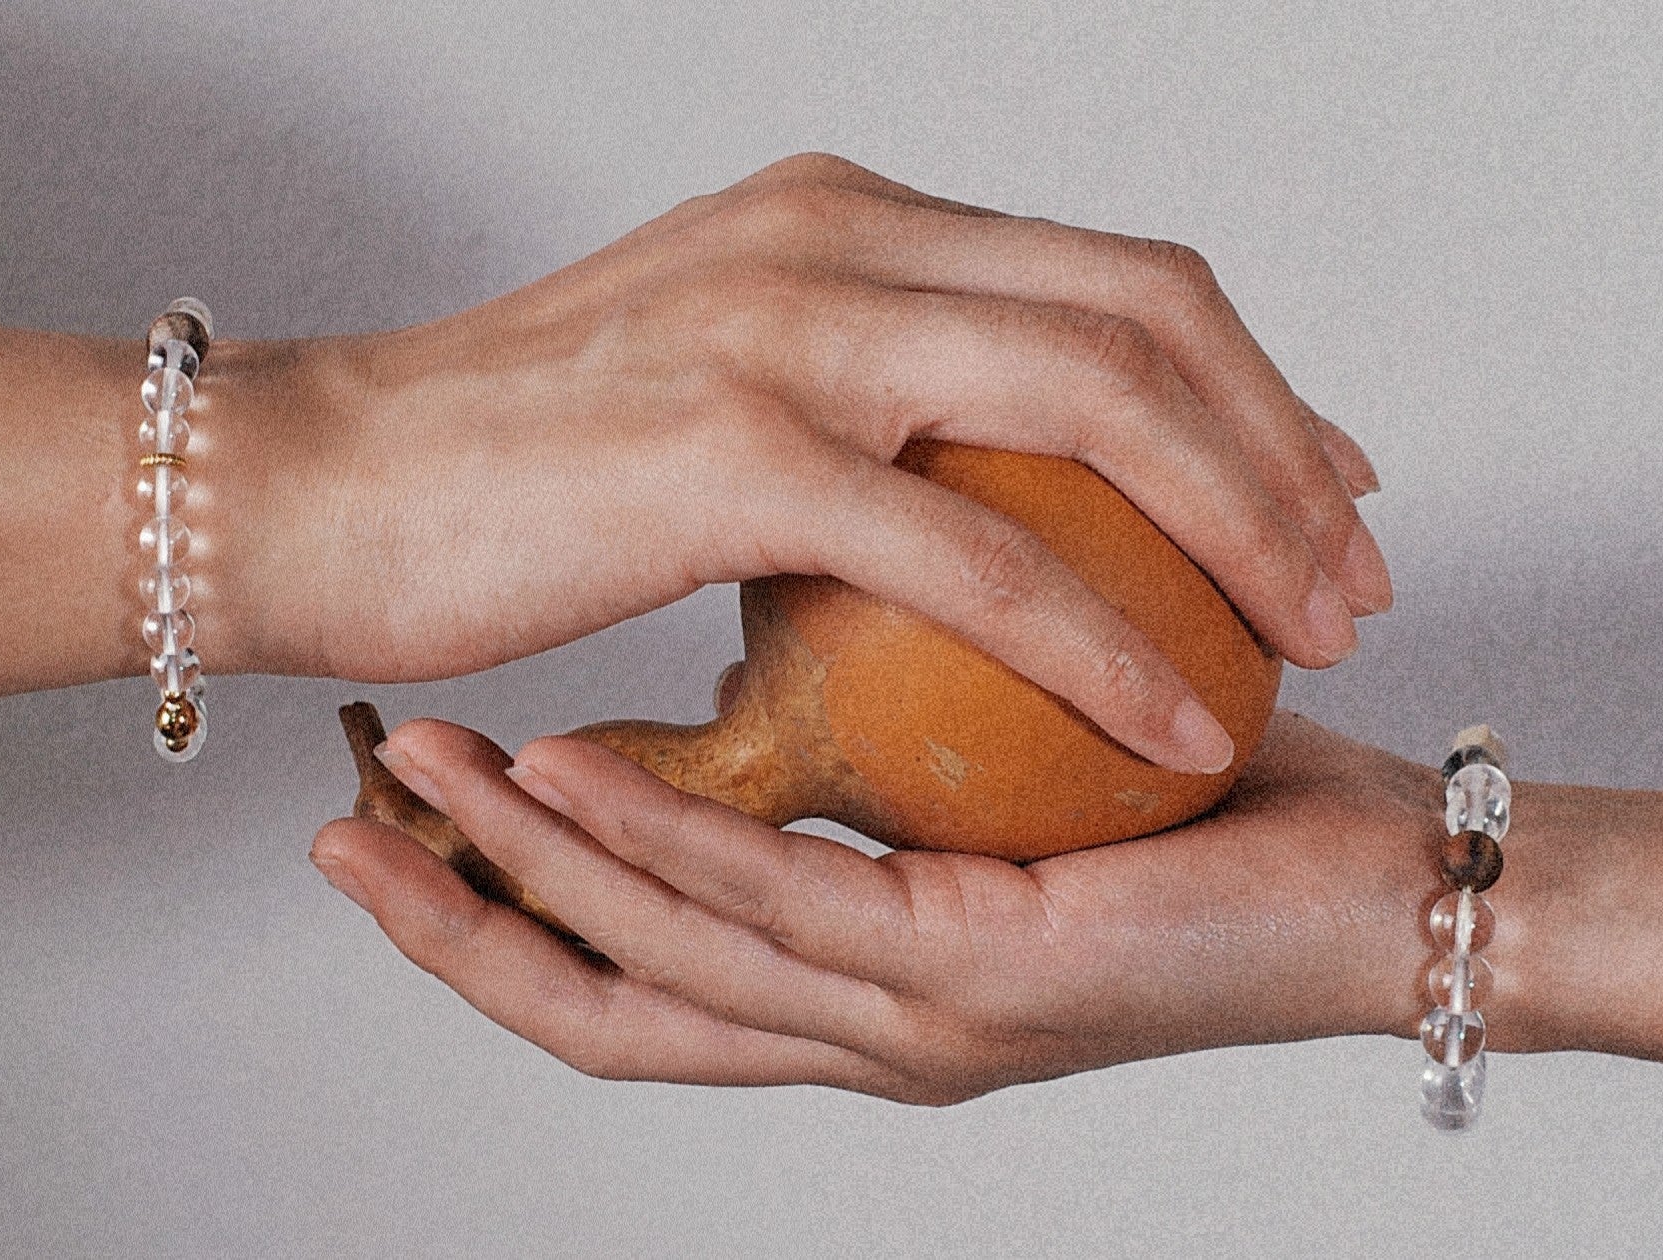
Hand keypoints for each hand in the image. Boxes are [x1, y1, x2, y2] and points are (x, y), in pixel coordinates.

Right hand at [252, 154, 1387, 775]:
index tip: (1320, 485)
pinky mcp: (735, 446)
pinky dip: (1099, 639)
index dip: (1249, 378)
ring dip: (1242, 523)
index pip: (1107, 273)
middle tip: (1354, 572)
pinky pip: (977, 550)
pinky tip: (1177, 716)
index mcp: (840, 215)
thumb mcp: (711, 387)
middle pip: (1148, 311)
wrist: (308, 484)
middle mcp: (834, 234)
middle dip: (1288, 445)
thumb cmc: (502, 465)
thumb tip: (969, 471)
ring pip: (1098, 401)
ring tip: (1312, 636)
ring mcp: (788, 328)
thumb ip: (853, 395)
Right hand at [309, 711, 1433, 1103]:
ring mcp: (912, 1021)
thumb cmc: (1210, 811)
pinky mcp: (974, 980)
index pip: (634, 971)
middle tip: (332, 815)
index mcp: (857, 987)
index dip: (495, 910)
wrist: (1380, 887)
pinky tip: (560, 764)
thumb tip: (787, 641)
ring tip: (403, 772)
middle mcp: (863, 1028)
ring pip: (660, 958)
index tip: (394, 817)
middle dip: (451, 920)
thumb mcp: (1002, 769)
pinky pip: (780, 905)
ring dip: (517, 869)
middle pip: (601, 1003)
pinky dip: (654, 843)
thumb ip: (886, 746)